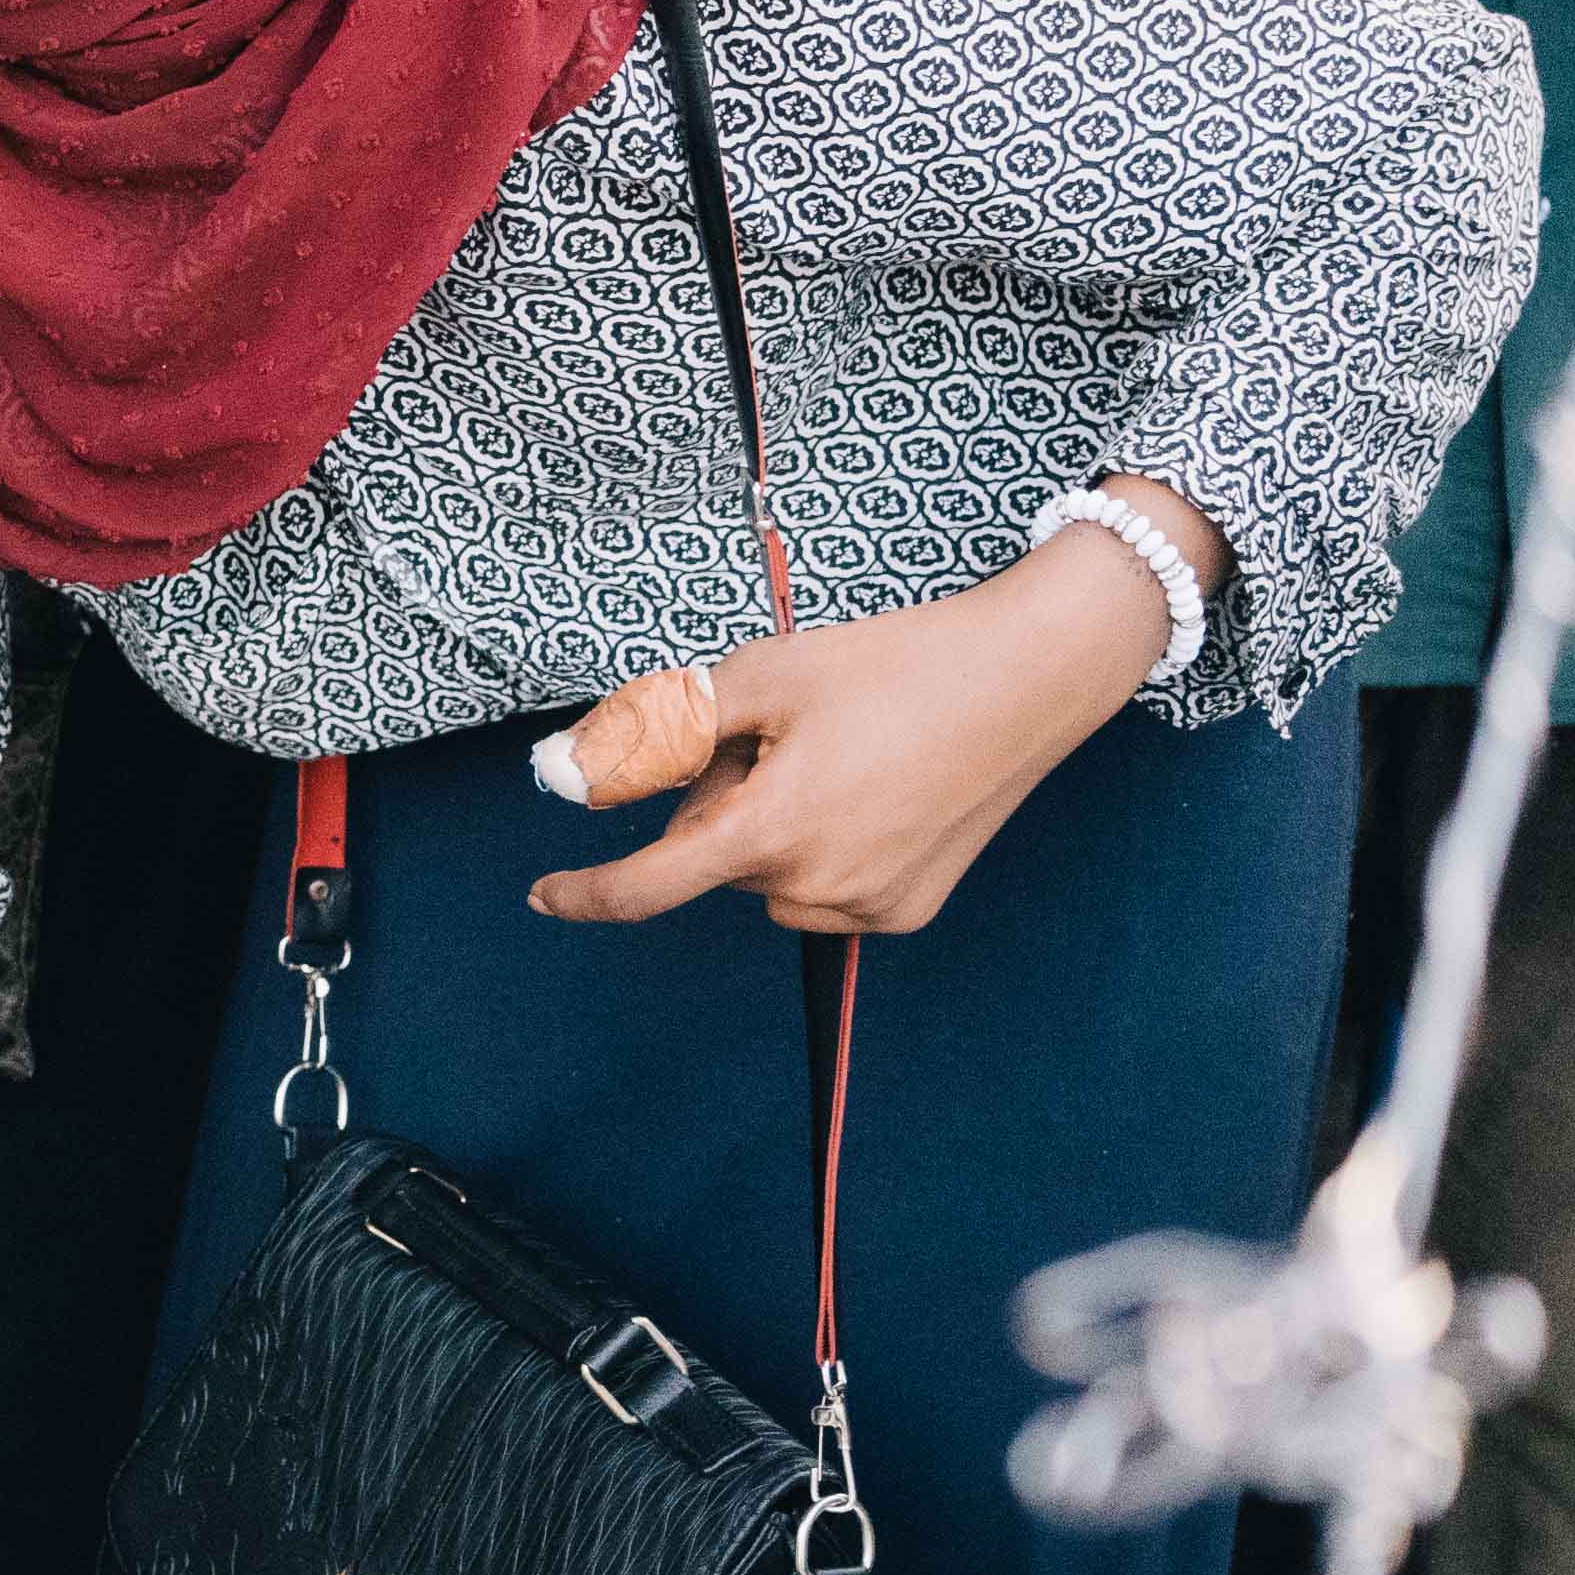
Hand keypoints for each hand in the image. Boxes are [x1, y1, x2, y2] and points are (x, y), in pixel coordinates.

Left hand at [528, 525, 1190, 934]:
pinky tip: (877, 790)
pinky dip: (824, 847)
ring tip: (843, 758)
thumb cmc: (895, 662)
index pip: (648, 885)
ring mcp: (868, 907)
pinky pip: (823, 889)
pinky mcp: (907, 911)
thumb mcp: (759, 677)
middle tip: (788, 736)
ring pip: (766, 877)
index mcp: (771, 832)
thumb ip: (654, 735)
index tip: (542, 893)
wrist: (1033, 674)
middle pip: (713, 856)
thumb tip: (570, 779)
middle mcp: (818, 887)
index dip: (586, 891)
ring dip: (773, 827)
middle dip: (723, 800)